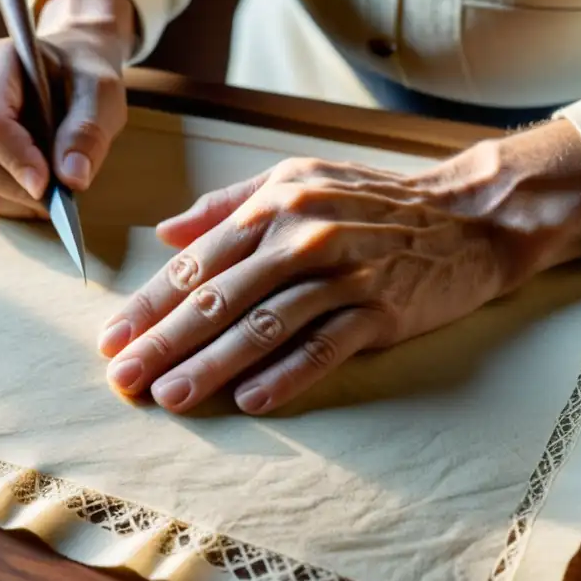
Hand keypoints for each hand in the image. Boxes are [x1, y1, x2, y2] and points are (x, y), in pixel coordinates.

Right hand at [0, 0, 134, 217]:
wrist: (66, 74)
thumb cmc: (82, 79)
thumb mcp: (101, 94)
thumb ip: (88, 132)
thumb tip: (72, 178)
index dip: (13, 157)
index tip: (47, 185)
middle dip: (16, 188)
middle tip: (58, 196)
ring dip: (9, 199)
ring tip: (48, 192)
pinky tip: (25, 191)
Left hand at [98, 120, 580, 414]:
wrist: (468, 213)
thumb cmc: (372, 200)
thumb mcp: (295, 180)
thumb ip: (226, 205)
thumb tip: (164, 234)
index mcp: (272, 205)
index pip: (197, 263)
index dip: (150, 305)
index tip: (112, 339)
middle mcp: (301, 235)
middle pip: (219, 298)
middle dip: (164, 342)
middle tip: (124, 379)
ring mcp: (343, 272)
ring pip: (264, 325)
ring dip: (214, 366)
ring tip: (171, 397)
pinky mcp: (381, 308)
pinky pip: (325, 345)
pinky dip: (288, 374)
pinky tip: (252, 400)